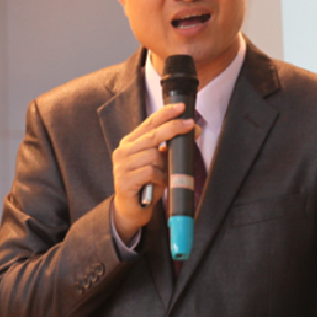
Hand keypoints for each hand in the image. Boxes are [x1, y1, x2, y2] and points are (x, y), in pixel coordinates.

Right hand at [112, 104, 194, 242]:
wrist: (131, 209)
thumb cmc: (147, 183)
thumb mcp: (160, 162)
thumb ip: (171, 147)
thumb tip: (194, 130)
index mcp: (130, 142)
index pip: (149, 122)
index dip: (165, 113)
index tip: (181, 107)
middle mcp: (123, 151)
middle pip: (152, 135)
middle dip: (174, 128)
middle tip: (191, 125)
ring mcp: (122, 165)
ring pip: (153, 155)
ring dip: (165, 165)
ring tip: (165, 175)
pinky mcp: (124, 180)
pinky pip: (150, 172)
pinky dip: (160, 177)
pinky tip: (160, 183)